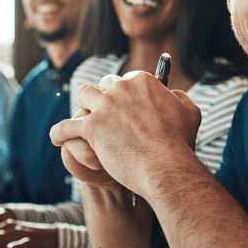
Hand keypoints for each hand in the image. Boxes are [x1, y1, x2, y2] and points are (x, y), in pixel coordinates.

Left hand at [50, 71, 200, 196]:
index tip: (123, 104)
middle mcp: (121, 88)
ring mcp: (104, 107)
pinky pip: (66, 126)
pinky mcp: (91, 127)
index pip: (126, 80)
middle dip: (104, 97)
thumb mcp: (189, 112)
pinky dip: (60, 131)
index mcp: (142, 81)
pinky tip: (57, 137)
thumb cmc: (180, 143)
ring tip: (80, 119)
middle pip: (104, 86)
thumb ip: (179, 97)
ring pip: (84, 96)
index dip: (123, 92)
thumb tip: (172, 94)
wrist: (166, 167)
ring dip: (83, 106)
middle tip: (104, 113)